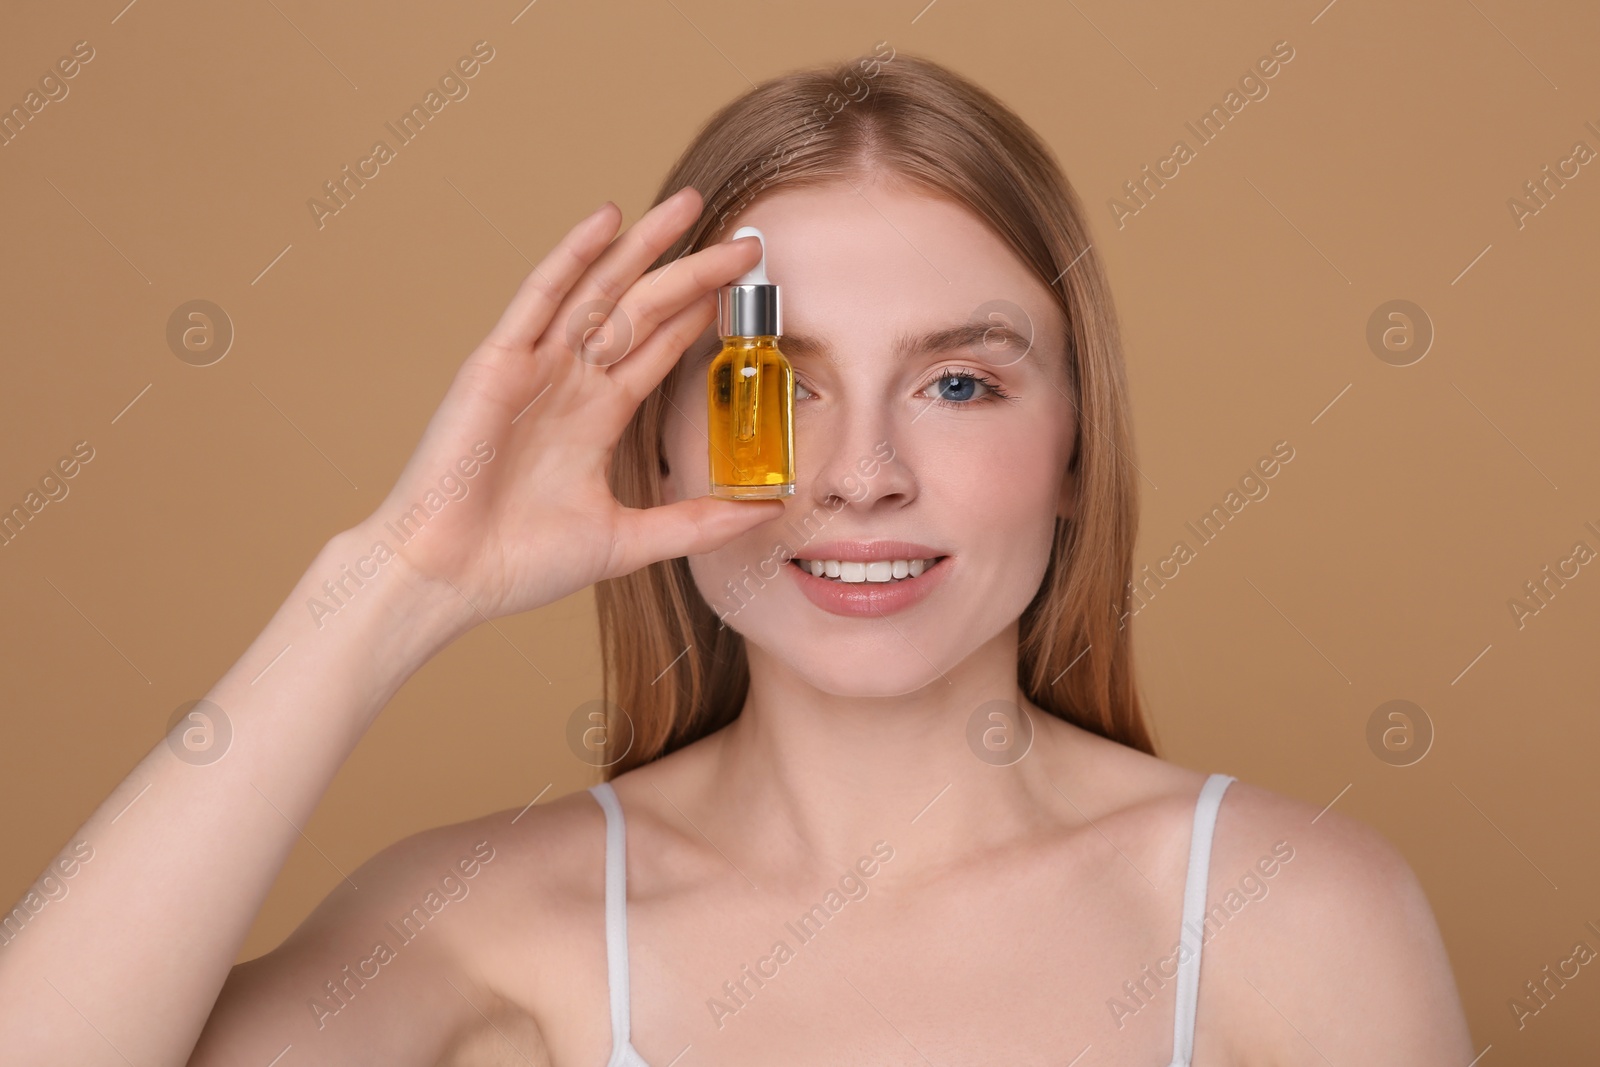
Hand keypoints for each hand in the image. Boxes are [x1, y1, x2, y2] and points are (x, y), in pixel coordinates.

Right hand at [356, 186, 780, 630]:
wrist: (447, 577)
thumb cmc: (519, 563)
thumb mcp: (628, 540)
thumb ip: (696, 523)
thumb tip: (767, 511)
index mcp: (596, 418)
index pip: (659, 350)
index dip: (700, 315)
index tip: (745, 289)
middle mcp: (570, 383)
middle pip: (642, 310)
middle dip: (692, 272)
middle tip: (744, 242)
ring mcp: (534, 367)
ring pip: (600, 291)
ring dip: (643, 246)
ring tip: (688, 205)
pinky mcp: (498, 363)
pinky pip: (541, 297)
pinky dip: (573, 255)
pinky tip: (608, 218)